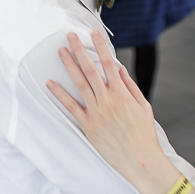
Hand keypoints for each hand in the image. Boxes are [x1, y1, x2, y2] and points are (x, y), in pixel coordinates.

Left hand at [46, 31, 173, 193]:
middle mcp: (107, 100)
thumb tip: (119, 69)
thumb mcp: (144, 107)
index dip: (100, 47)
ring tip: (60, 51)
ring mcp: (96, 113)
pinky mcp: (88, 126)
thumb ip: (130, 87)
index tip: (93, 33)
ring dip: (69, 66)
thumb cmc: (144, 134)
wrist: (140, 161)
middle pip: (90, 70)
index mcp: (122, 94)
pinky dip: (60, 95)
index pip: (109, 64)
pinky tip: (50, 83)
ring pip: (80, 84)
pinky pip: (71, 108)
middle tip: (70, 36)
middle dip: (79, 51)